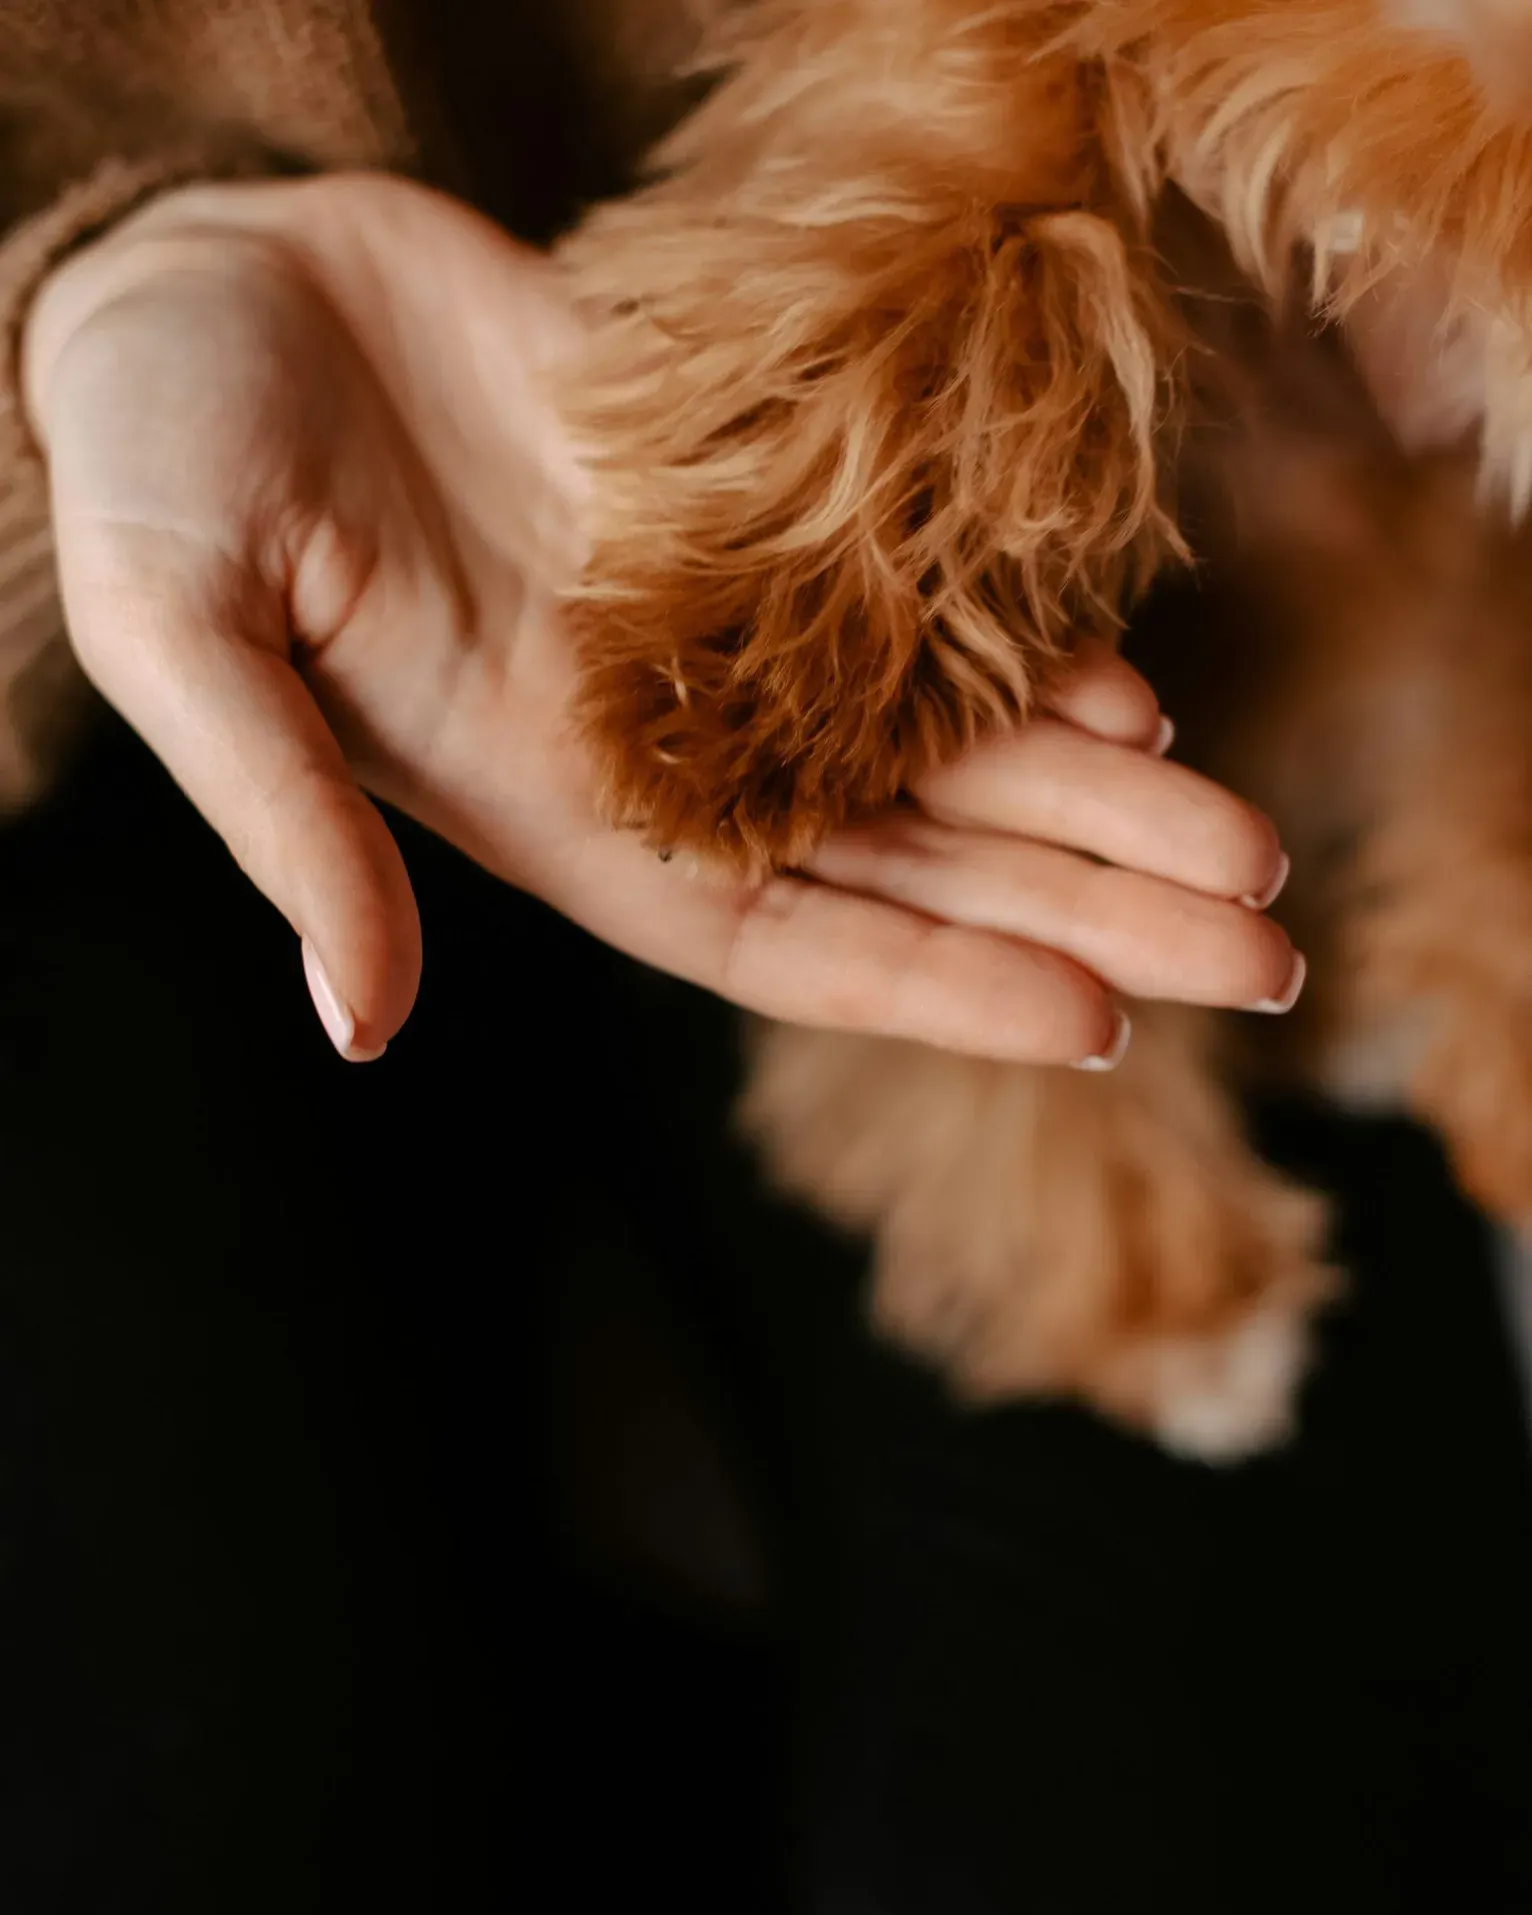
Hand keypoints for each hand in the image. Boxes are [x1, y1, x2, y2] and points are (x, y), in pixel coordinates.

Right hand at [23, 173, 1297, 1065]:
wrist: (189, 292)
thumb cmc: (155, 470)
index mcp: (550, 806)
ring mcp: (703, 624)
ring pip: (935, 739)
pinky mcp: (728, 506)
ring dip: (1092, 793)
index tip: (1100, 1021)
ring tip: (1245, 841)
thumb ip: (289, 820)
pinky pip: (903, 595)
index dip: (937, 981)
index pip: (778, 934)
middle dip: (1081, 907)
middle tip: (1260, 952)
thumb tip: (360, 1020)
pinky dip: (1013, 645)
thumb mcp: (189, 641)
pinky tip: (1126, 687)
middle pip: (905, 857)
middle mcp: (653, 740)